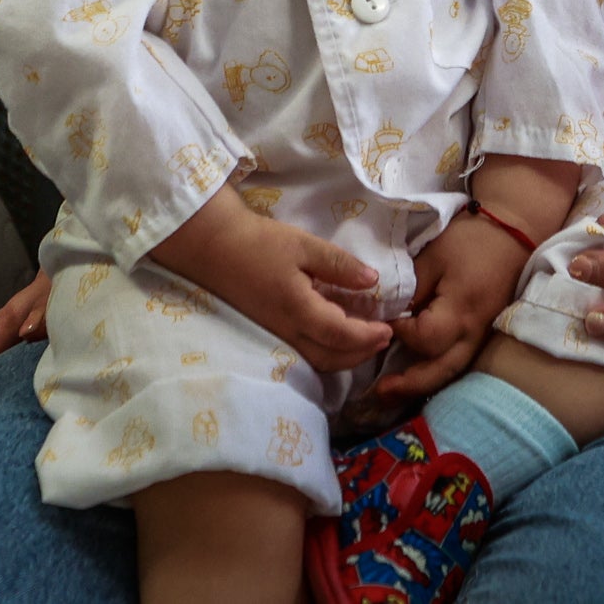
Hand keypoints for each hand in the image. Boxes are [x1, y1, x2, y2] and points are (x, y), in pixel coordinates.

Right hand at [148, 187, 396, 375]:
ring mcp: (275, 335)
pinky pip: (303, 353)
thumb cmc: (259, 243)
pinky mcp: (268, 331)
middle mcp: (287, 331)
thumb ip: (339, 265)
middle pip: (331, 358)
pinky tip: (334, 336)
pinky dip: (326, 352)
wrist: (214, 247)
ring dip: (344, 357)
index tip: (389, 329)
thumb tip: (373, 281)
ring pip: (316, 360)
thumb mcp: (303, 246)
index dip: (368, 336)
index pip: (341, 334)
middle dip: (360, 354)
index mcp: (299, 309)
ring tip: (364, 341)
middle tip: (383, 339)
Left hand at [363, 207, 530, 410]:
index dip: (400, 332)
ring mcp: (483, 339)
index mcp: (461, 310)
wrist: (513, 233)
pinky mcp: (484, 337)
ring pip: (451, 373)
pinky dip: (437, 372)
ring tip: (392, 391)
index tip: (383, 318)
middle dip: (409, 384)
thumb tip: (388, 316)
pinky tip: (418, 374)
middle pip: (441, 371)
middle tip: (379, 391)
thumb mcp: (434, 257)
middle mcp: (474, 333)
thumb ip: (410, 288)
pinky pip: (459, 363)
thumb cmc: (470, 240)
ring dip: (422, 384)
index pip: (424, 337)